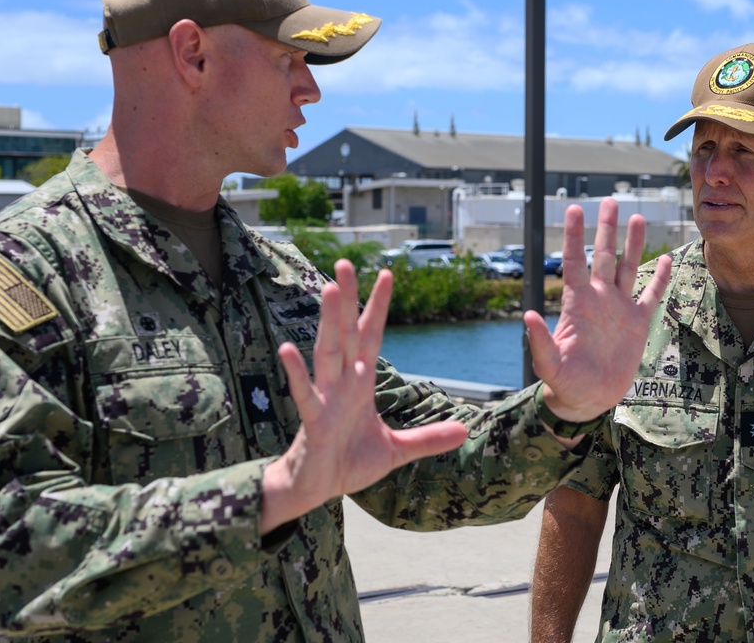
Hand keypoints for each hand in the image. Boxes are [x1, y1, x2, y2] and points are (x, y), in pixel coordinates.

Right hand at [260, 260, 467, 532]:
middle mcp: (342, 383)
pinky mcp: (313, 421)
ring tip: (329, 290)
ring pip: (328, 352)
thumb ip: (427, 439)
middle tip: (345, 263)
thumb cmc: (348, 463)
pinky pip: (305, 393)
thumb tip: (465, 432)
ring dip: (329, 322)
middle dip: (347, 299)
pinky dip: (297, 373)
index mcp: (361, 384)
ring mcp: (326, 399)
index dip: (379, 307)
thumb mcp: (396, 450)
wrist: (316, 490)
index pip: (372, 336)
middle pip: (347, 332)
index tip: (387, 274)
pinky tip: (287, 349)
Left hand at [525, 198, 670, 425]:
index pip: (574, 261)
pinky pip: (651, 295)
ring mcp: (619, 308)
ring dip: (633, 244)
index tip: (574, 209)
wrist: (587, 399)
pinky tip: (667, 259)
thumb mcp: (548, 363)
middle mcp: (599, 298)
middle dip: (606, 229)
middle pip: (604, 256)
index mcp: (577, 303)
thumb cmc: (563, 382)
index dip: (573, 235)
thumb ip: (539, 340)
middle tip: (609, 200)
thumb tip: (527, 315)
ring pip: (628, 268)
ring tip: (637, 217)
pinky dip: (659, 278)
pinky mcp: (637, 323)